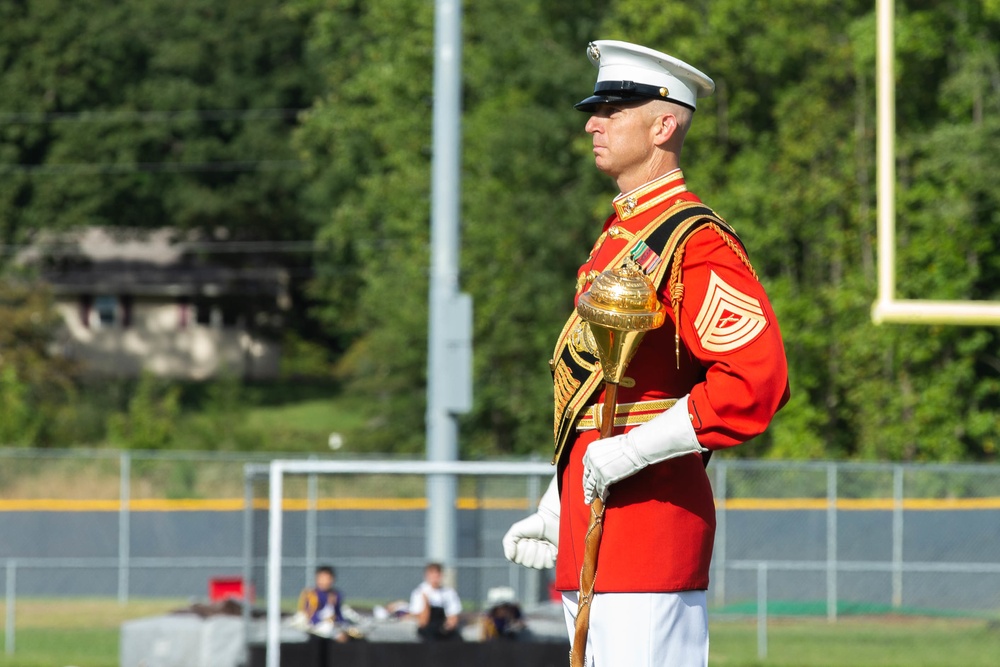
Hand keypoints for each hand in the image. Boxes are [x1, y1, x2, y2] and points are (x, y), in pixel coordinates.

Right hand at [502, 475, 559, 568]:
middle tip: (535, 539)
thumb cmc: (532, 524)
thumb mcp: (516, 530)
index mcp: (520, 553)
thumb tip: (510, 558)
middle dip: (532, 548)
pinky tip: (550, 546)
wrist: (549, 520)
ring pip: (538, 565)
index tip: (525, 538)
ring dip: (541, 550)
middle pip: (528, 564)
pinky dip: (549, 554)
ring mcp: (541, 560)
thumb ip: (508, 544)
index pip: (518, 560)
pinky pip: (548, 565)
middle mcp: (530, 559)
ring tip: (543, 541)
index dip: (522, 548)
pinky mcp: (551, 559)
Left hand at [582, 395, 705, 503]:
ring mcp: (596, 470)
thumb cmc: (627, 445)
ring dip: (590, 494)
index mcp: (591, 450)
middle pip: (586, 476)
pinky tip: (604, 498)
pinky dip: (602, 495)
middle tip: (586, 494)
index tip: (588, 479)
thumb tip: (605, 463)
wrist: (634, 448)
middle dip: (586, 486)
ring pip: (591, 485)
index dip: (587, 474)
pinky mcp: (604, 479)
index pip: (586, 465)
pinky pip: (601, 489)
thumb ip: (603, 455)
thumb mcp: (609, 446)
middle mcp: (591, 460)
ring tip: (589, 500)